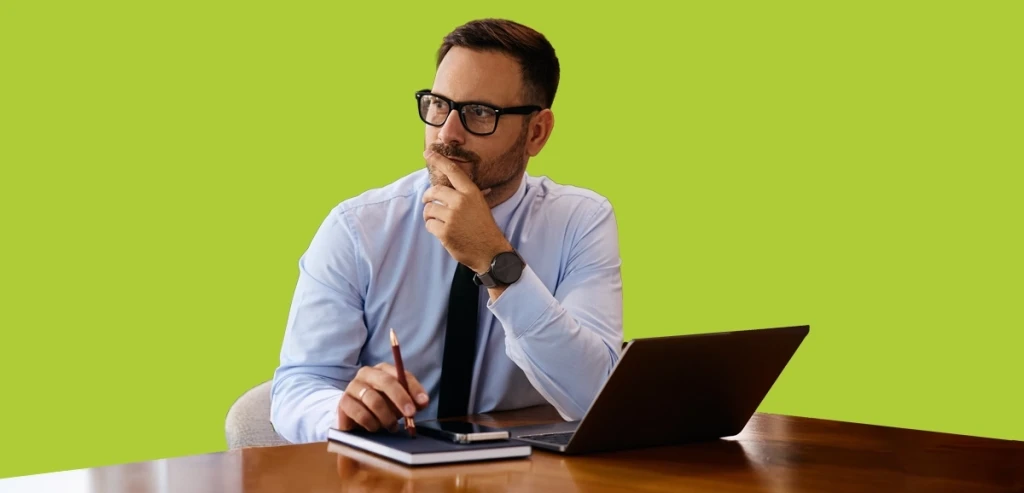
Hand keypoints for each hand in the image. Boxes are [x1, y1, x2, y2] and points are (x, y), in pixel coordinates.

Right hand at [337, 363, 428, 432]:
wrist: (354, 418)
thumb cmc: (381, 407)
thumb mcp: (399, 403)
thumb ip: (412, 401)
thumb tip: (422, 402)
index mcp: (383, 369)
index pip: (401, 374)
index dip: (414, 388)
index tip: (423, 402)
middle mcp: (366, 373)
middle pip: (386, 382)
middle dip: (401, 399)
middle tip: (410, 414)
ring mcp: (353, 387)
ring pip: (374, 400)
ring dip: (387, 417)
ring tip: (392, 427)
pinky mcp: (344, 403)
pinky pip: (361, 414)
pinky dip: (372, 424)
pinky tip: (375, 428)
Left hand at [422, 149, 513, 273]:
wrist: (490, 251)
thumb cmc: (484, 227)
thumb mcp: (480, 205)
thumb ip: (465, 194)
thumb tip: (447, 185)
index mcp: (471, 193)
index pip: (453, 171)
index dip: (439, 160)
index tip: (427, 152)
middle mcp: (461, 202)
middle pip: (434, 191)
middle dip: (427, 196)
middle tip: (427, 201)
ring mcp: (452, 217)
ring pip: (429, 209)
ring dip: (430, 215)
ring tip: (438, 221)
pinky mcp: (445, 232)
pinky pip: (429, 224)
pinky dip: (432, 228)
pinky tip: (442, 232)